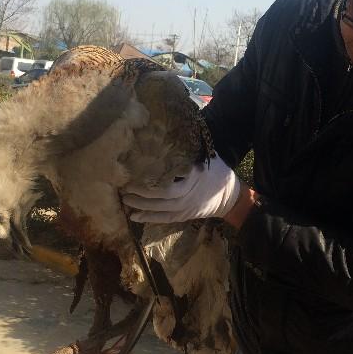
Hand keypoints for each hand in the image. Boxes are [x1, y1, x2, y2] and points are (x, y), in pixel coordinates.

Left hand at [122, 156, 241, 223]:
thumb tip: (171, 134)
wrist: (229, 197)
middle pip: (160, 196)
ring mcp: (184, 208)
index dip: (150, 179)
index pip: (168, 180)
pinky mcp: (182, 216)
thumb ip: (189, 152)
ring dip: (140, 205)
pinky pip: (163, 219)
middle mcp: (186, 196)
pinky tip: (134, 217)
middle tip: (124, 186)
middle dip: (140, 193)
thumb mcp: (207, 158)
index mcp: (192, 179)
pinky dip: (148, 218)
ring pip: (159, 209)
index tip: (135, 172)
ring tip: (124, 200)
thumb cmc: (217, 172)